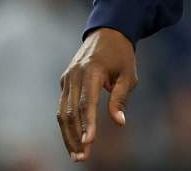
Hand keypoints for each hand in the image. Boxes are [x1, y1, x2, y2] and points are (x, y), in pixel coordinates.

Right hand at [56, 28, 137, 162]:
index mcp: (92, 70)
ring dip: (68, 135)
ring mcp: (66, 78)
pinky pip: (62, 107)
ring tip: (77, 155)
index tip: (89, 142)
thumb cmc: (122, 55)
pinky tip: (73, 140)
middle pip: (69, 111)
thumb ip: (121, 97)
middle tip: (81, 157)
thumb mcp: (129, 74)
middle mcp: (74, 74)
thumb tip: (119, 122)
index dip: (87, 123)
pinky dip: (66, 125)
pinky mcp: (64, 82)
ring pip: (61, 112)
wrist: (107, 33)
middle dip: (74, 136)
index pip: (87, 102)